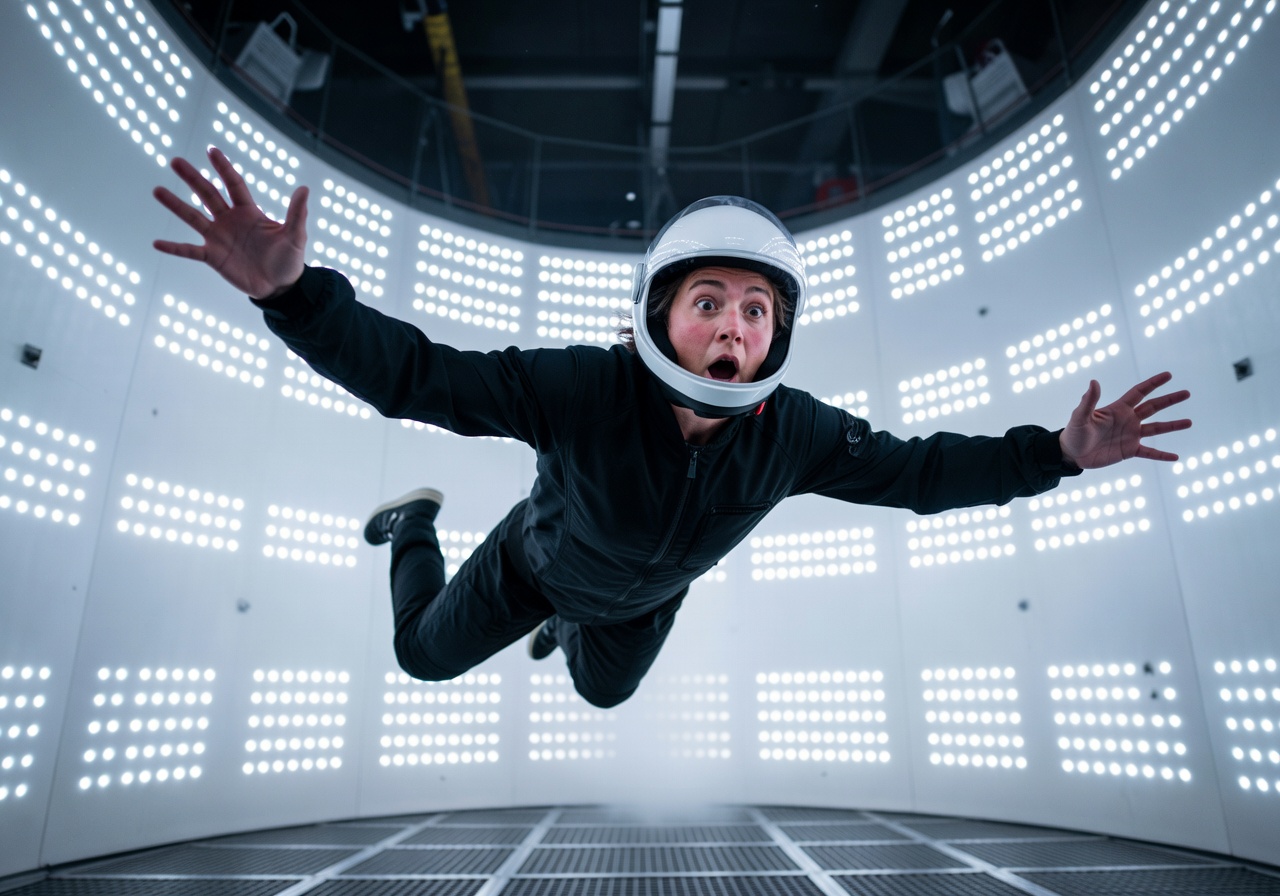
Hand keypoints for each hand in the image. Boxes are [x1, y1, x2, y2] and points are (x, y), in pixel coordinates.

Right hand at [153, 146, 307, 299]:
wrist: (281, 287)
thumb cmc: (289, 259)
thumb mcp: (295, 236)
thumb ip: (297, 213)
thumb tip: (304, 188)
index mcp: (248, 211)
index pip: (233, 184)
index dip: (223, 168)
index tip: (211, 150)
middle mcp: (230, 220)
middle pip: (208, 194)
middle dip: (192, 178)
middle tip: (175, 161)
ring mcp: (219, 238)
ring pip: (193, 217)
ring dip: (176, 205)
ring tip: (157, 190)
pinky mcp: (213, 257)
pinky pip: (190, 251)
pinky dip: (174, 248)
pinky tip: (156, 243)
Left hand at [1059, 372, 1190, 468]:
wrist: (1071, 454)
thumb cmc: (1074, 433)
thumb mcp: (1080, 416)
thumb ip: (1088, 401)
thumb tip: (1094, 382)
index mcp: (1118, 409)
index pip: (1139, 392)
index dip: (1153, 383)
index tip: (1168, 375)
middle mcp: (1128, 420)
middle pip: (1153, 407)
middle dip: (1169, 400)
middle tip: (1187, 393)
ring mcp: (1130, 435)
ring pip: (1156, 428)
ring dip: (1172, 426)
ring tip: (1189, 422)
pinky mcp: (1129, 451)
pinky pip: (1150, 453)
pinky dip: (1162, 455)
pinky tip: (1176, 457)